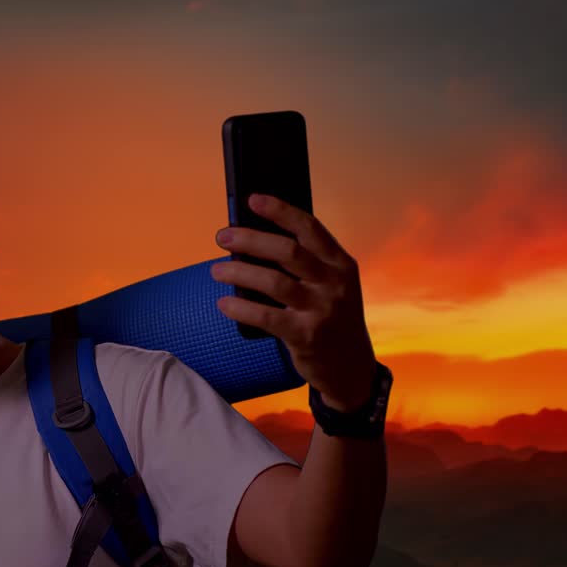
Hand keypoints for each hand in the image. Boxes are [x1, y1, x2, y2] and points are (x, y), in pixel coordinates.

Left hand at [211, 193, 377, 410]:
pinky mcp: (305, 335)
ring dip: (239, 272)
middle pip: (287, 251)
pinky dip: (240, 308)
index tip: (253, 199)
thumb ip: (307, 264)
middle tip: (222, 237)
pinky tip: (224, 303)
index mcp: (340, 264)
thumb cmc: (331, 318)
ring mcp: (321, 310)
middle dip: (250, 239)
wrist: (350, 367)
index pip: (309, 228)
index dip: (280, 211)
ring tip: (216, 270)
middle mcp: (334, 283)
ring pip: (273, 281)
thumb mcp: (332, 286)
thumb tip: (256, 240)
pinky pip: (265, 316)